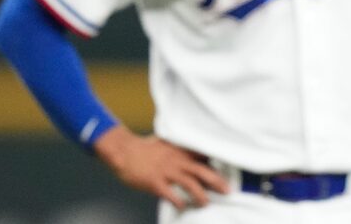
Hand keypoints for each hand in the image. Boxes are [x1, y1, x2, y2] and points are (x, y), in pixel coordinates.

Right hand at [92, 126, 228, 209]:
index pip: (202, 156)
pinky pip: (170, 194)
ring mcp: (165, 171)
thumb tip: (195, 155)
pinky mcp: (155, 182)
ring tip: (206, 203)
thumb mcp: (165, 144)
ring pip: (190, 184)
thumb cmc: (144, 149)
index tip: (226, 171)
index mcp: (179, 150)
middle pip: (201, 171)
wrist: (124, 151)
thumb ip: (180, 150)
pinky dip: (178, 201)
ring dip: (201, 195)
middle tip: (227, 191)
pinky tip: (183, 206)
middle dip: (216, 181)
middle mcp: (176, 160)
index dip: (215, 164)